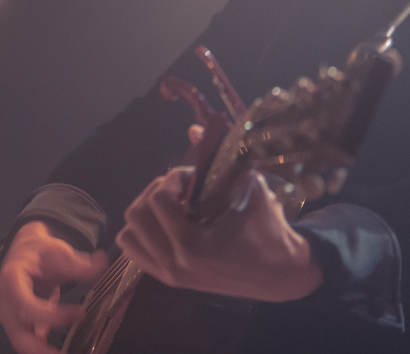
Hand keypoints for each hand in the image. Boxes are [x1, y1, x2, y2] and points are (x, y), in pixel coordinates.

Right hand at [0, 220, 108, 353]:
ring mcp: (10, 317)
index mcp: (10, 280)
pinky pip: (31, 343)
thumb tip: (101, 263)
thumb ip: (79, 263)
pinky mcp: (20, 326)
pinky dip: (46, 351)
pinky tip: (65, 352)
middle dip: (42, 350)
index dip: (52, 315)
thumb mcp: (57, 251)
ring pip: (22, 344)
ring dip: (44, 353)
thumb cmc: (38, 252)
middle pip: (19, 334)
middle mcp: (5, 303)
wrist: (26, 253)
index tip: (80, 313)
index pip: (26, 305)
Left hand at [115, 157, 321, 302]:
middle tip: (180, 188)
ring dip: (146, 213)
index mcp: (194, 246)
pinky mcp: (169, 280)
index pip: (159, 200)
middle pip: (136, 215)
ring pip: (129, 235)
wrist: (280, 273)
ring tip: (170, 205)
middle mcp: (175, 264)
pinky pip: (135, 252)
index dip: (174, 179)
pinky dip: (143, 232)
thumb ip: (221, 160)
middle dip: (156, 192)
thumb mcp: (249, 189)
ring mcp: (169, 275)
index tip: (193, 176)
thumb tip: (193, 129)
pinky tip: (166, 222)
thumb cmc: (268, 229)